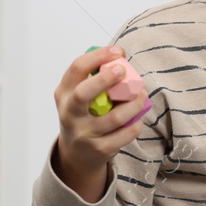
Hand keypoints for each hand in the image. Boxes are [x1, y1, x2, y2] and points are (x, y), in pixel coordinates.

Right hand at [51, 44, 150, 200]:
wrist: (76, 154)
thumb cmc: (82, 115)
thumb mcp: (77, 96)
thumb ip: (93, 78)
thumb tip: (121, 56)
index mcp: (64, 93)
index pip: (76, 68)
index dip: (98, 56)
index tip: (117, 51)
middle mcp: (70, 114)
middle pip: (83, 93)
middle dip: (105, 79)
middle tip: (123, 70)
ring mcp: (84, 133)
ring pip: (114, 117)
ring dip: (134, 103)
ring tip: (142, 94)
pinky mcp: (100, 149)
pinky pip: (126, 133)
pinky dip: (136, 122)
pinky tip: (138, 116)